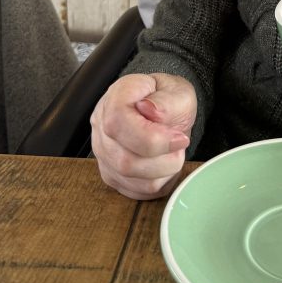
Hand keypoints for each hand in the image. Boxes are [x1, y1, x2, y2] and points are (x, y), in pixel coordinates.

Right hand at [90, 73, 195, 199]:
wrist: (164, 109)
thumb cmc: (169, 99)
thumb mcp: (179, 91)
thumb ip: (168, 100)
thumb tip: (150, 110)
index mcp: (116, 97)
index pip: (119, 123)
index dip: (153, 139)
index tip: (179, 138)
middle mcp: (101, 125)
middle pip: (125, 160)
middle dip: (164, 159)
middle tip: (180, 145)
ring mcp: (102, 152)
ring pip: (131, 178)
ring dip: (163, 171)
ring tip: (171, 152)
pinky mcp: (110, 173)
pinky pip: (135, 190)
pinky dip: (158, 182)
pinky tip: (163, 163)